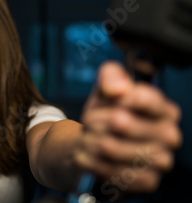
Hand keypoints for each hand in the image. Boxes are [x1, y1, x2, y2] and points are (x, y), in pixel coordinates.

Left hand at [75, 62, 181, 192]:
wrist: (96, 142)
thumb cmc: (106, 112)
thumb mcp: (106, 86)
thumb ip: (112, 75)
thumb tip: (118, 87)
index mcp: (165, 109)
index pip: (147, 99)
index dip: (121, 97)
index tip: (109, 96)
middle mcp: (169, 135)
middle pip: (121, 121)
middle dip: (96, 119)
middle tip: (90, 120)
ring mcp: (160, 160)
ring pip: (110, 147)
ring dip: (90, 140)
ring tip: (88, 136)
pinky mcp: (147, 181)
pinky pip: (110, 170)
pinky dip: (91, 161)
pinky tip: (90, 154)